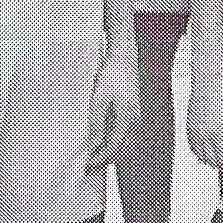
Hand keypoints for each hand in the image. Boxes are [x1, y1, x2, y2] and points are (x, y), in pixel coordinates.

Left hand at [83, 44, 139, 172]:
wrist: (124, 57)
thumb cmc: (111, 75)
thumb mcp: (98, 99)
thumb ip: (96, 123)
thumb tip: (93, 144)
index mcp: (126, 118)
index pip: (113, 146)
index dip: (100, 158)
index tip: (87, 165)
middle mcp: (134, 119)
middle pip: (120, 146)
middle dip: (105, 157)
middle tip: (88, 164)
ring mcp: (135, 114)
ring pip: (123, 139)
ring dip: (109, 149)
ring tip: (92, 153)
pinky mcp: (132, 109)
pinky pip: (123, 130)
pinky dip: (113, 138)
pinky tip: (101, 137)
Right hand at [187, 54, 222, 177]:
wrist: (207, 80)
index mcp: (218, 131)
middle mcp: (204, 133)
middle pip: (211, 160)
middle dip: (221, 165)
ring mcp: (194, 131)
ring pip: (200, 155)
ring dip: (210, 160)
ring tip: (219, 160)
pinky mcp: (188, 127)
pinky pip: (192, 147)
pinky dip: (200, 152)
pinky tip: (207, 151)